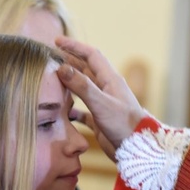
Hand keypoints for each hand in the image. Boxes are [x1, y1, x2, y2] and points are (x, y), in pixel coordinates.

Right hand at [56, 36, 147, 160]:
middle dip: (70, 62)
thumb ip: (82, 86)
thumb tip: (62, 68)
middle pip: (86, 70)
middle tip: (51, 58)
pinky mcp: (100, 121)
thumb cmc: (123, 124)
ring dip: (69, 83)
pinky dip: (73, 109)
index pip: (91, 56)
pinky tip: (64, 112)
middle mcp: (107, 89)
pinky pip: (83, 111)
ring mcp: (103, 105)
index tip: (57, 41)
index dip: (74, 47)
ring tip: (53, 81)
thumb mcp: (101, 103)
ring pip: (83, 89)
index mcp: (110, 80)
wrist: (137, 148)